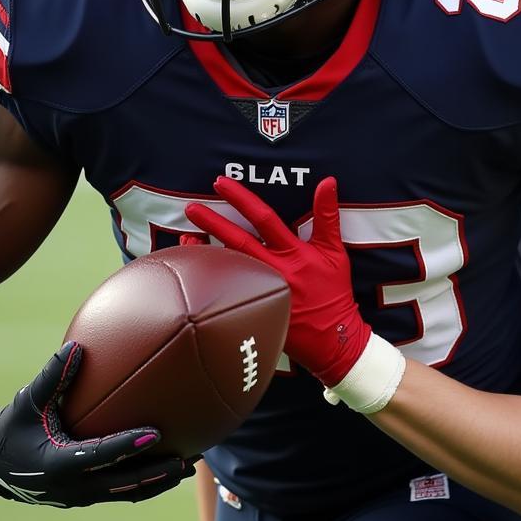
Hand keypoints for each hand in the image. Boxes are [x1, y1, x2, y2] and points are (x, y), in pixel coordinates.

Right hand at [0, 342, 196, 506]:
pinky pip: (122, 492)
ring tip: (189, 467)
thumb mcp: (28, 402)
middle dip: (157, 473)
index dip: (126, 445)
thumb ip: (53, 376)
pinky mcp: (87, 496)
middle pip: (123, 484)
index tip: (155, 433)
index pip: (99, 455)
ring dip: (158, 482)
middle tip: (187, 460)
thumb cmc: (13, 427)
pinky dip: (146, 484)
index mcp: (57, 464)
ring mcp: (82, 495)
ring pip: (127, 493)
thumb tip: (76, 346)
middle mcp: (73, 486)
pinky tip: (169, 469)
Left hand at [185, 176, 368, 386]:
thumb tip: (328, 181)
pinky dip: (212, 279)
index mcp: (294, 254)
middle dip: (213, 222)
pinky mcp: (254, 311)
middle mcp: (275, 272)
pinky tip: (196, 269)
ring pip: (228, 268)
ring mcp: (261, 293)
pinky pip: (227, 292)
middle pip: (237, 242)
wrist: (332, 339)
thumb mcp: (335, 251)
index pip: (264, 219)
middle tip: (191, 208)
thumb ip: (327, 214)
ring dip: (206, 251)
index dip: (242, 199)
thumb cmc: (333, 292)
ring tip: (186, 236)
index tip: (221, 184)